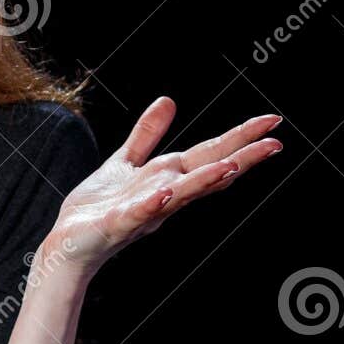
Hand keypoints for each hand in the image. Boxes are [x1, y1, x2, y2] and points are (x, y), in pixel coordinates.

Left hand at [46, 97, 282, 276]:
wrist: (68, 242)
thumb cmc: (99, 208)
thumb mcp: (125, 162)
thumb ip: (147, 135)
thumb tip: (168, 100)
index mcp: (168, 177)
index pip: (211, 154)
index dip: (241, 138)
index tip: (272, 122)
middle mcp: (165, 195)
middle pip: (208, 173)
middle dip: (241, 159)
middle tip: (275, 144)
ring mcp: (145, 211)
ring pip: (182, 195)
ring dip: (206, 182)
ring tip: (232, 167)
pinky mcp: (118, 224)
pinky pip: (140, 213)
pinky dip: (154, 204)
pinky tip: (167, 192)